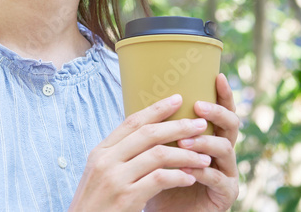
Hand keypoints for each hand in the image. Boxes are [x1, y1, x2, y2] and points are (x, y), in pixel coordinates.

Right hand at [68, 94, 213, 211]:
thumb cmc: (96, 205)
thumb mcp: (100, 174)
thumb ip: (119, 156)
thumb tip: (147, 137)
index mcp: (100, 152)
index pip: (132, 122)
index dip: (156, 109)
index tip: (178, 99)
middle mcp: (106, 161)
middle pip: (149, 134)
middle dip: (179, 127)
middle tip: (201, 125)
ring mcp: (115, 179)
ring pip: (159, 155)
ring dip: (186, 154)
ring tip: (204, 157)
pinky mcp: (127, 198)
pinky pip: (160, 179)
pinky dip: (178, 176)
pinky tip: (191, 178)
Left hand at [144, 73, 239, 211]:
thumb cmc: (160, 178)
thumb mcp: (158, 149)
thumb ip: (159, 128)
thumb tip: (138, 92)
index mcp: (210, 136)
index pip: (221, 111)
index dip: (223, 94)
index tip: (217, 76)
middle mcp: (223, 152)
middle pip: (231, 124)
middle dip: (217, 112)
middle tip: (198, 106)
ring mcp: (228, 172)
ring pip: (226, 149)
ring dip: (204, 142)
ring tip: (184, 142)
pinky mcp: (226, 194)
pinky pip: (218, 178)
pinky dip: (202, 172)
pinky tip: (188, 170)